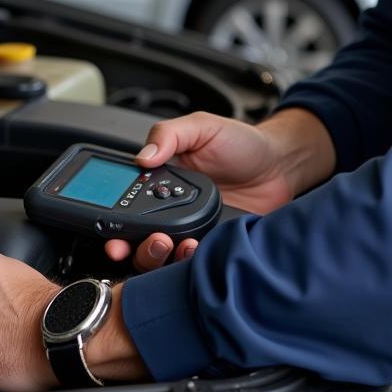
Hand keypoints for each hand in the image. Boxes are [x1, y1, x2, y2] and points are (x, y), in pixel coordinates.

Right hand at [105, 108, 334, 265]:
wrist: (281, 166)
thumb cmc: (243, 143)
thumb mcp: (203, 127)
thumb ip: (170, 135)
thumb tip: (142, 156)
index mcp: (161, 181)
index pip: (126, 204)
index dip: (113, 220)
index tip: (110, 230)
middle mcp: (171, 209)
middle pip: (136, 238)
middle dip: (130, 247)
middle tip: (138, 243)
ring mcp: (190, 231)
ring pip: (160, 256)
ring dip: (156, 257)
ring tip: (170, 245)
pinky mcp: (212, 247)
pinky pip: (191, 265)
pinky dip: (186, 265)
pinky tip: (194, 252)